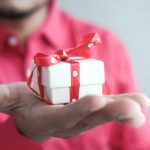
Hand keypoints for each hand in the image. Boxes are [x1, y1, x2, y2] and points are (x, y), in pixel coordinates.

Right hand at [0, 82, 148, 140]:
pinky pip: (108, 106)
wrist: (38, 109)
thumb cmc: (25, 103)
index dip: (79, 109)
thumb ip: (1, 98)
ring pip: (104, 112)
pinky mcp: (91, 107)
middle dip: (112, 112)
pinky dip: (122, 103)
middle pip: (92, 117)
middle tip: (135, 109)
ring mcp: (83, 115)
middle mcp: (70, 121)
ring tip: (142, 104)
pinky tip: (138, 100)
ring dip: (123, 108)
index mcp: (49, 120)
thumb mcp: (11, 99)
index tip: (95, 100)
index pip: (65, 116)